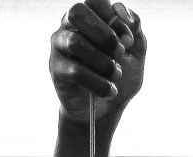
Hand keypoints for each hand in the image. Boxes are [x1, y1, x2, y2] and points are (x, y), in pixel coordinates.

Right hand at [50, 2, 145, 123]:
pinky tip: (110, 91)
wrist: (106, 110)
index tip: (129, 42)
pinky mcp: (56, 70)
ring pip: (75, 43)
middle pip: (77, 12)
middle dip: (103, 33)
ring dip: (102, 61)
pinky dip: (97, 83)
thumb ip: (134, 29)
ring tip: (116, 75)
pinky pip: (74, 71)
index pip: (96, 1)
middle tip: (120, 53)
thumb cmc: (119, 76)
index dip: (114, 18)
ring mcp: (60, 46)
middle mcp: (70, 26)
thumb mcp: (135, 53)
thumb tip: (122, 9)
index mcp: (91, 16)